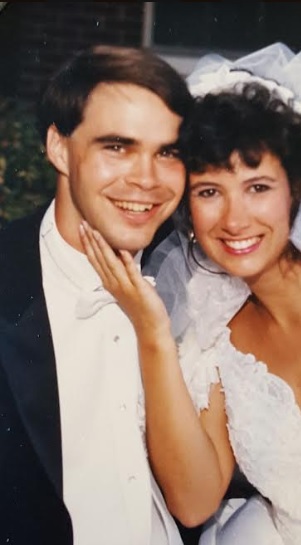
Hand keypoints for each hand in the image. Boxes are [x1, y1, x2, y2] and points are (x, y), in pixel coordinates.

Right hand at [79, 222, 170, 339]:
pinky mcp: (139, 288)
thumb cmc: (139, 306)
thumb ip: (119, 273)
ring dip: (104, 247)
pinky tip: (123, 251)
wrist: (150, 326)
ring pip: (111, 264)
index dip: (88, 244)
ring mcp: (126, 286)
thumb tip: (117, 256)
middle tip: (83, 225)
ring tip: (97, 232)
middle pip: (100, 259)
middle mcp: (114, 283)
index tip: (82, 229)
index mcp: (110, 282)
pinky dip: (127, 262)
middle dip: (91, 241)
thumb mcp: (125, 287)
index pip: (95, 260)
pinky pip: (132, 273)